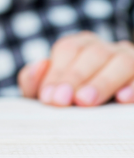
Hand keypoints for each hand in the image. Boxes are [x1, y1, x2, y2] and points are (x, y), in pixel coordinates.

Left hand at [18, 32, 133, 106]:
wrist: (101, 111)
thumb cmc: (66, 99)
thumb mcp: (46, 91)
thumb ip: (33, 79)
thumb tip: (40, 64)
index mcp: (78, 45)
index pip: (67, 50)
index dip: (57, 73)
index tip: (48, 97)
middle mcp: (103, 48)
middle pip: (92, 54)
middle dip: (75, 77)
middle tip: (63, 100)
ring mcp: (126, 58)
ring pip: (120, 62)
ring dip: (102, 82)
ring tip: (85, 101)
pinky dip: (133, 86)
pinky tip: (122, 99)